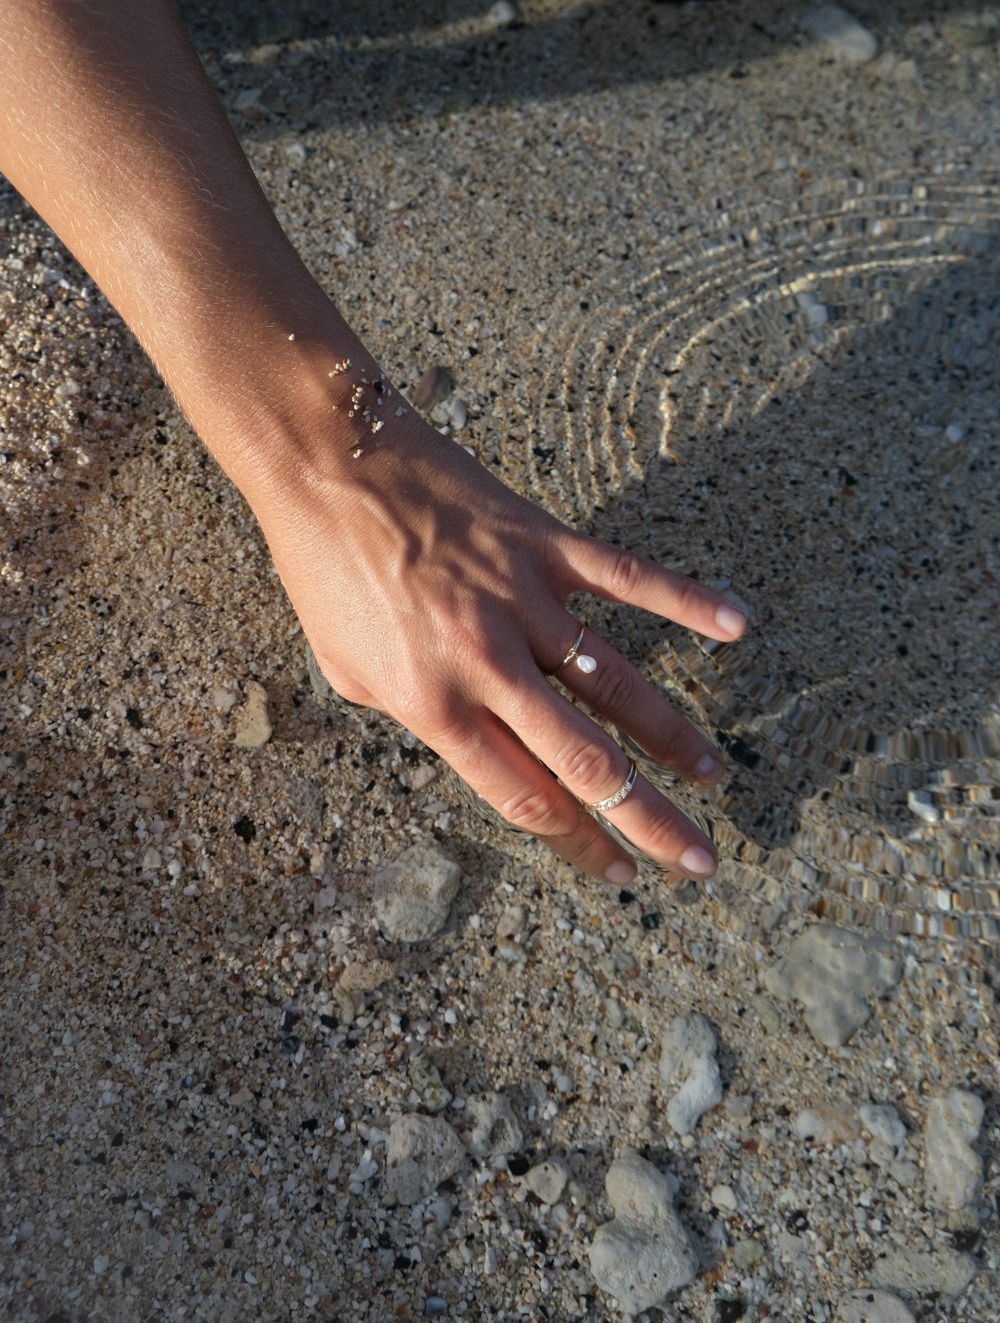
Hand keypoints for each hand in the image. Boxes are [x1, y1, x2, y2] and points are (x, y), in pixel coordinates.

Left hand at [252, 406, 746, 884]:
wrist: (327, 461)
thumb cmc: (324, 566)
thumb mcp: (344, 668)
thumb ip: (413, 714)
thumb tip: (471, 739)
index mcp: (433, 705)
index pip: (526, 796)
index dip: (579, 842)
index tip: (618, 870)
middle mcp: (488, 665)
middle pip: (588, 762)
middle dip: (650, 821)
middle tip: (698, 858)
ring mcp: (523, 602)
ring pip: (618, 685)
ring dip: (671, 737)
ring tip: (709, 774)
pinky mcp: (545, 545)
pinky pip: (629, 579)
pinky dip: (687, 600)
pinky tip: (736, 625)